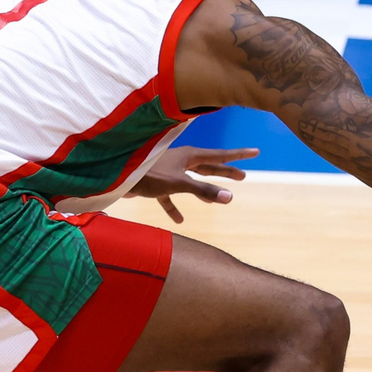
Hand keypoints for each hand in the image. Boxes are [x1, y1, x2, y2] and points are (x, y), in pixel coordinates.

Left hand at [131, 146, 258, 221]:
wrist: (115, 173)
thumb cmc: (148, 173)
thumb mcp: (179, 183)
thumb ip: (203, 190)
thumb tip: (229, 197)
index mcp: (189, 155)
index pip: (220, 155)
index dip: (238, 155)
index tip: (256, 152)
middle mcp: (181, 161)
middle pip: (208, 167)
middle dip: (224, 172)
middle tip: (242, 176)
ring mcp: (168, 172)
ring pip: (192, 181)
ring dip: (204, 190)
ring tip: (216, 199)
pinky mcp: (156, 184)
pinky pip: (170, 197)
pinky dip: (175, 207)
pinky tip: (179, 220)